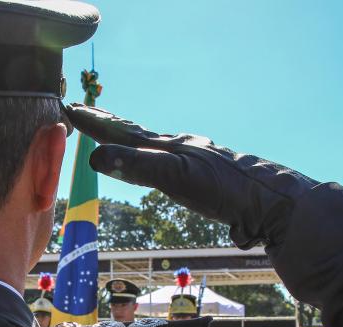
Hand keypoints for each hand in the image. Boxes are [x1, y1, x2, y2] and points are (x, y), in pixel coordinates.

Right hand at [64, 104, 319, 249]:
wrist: (271, 202)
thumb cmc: (225, 188)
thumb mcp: (176, 177)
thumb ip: (138, 167)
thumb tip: (95, 157)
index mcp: (170, 145)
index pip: (124, 131)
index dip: (96, 123)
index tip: (71, 109)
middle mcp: (181, 148)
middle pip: (138, 134)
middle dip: (110, 126)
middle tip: (87, 113)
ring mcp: (195, 162)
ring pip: (155, 148)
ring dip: (131, 142)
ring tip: (117, 137)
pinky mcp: (207, 180)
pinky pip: (169, 165)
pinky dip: (153, 160)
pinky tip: (164, 166)